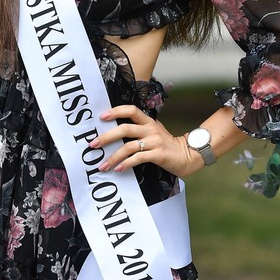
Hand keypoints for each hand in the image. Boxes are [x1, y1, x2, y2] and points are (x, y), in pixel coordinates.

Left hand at [90, 104, 204, 178]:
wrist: (186, 155)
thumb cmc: (165, 144)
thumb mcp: (153, 131)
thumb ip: (138, 128)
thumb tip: (115, 131)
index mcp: (148, 121)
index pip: (131, 110)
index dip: (116, 111)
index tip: (102, 117)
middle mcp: (150, 129)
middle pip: (125, 129)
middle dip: (106, 137)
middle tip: (93, 144)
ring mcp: (154, 142)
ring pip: (129, 147)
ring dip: (113, 157)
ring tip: (103, 165)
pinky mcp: (157, 155)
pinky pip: (138, 158)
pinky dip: (126, 164)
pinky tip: (118, 169)